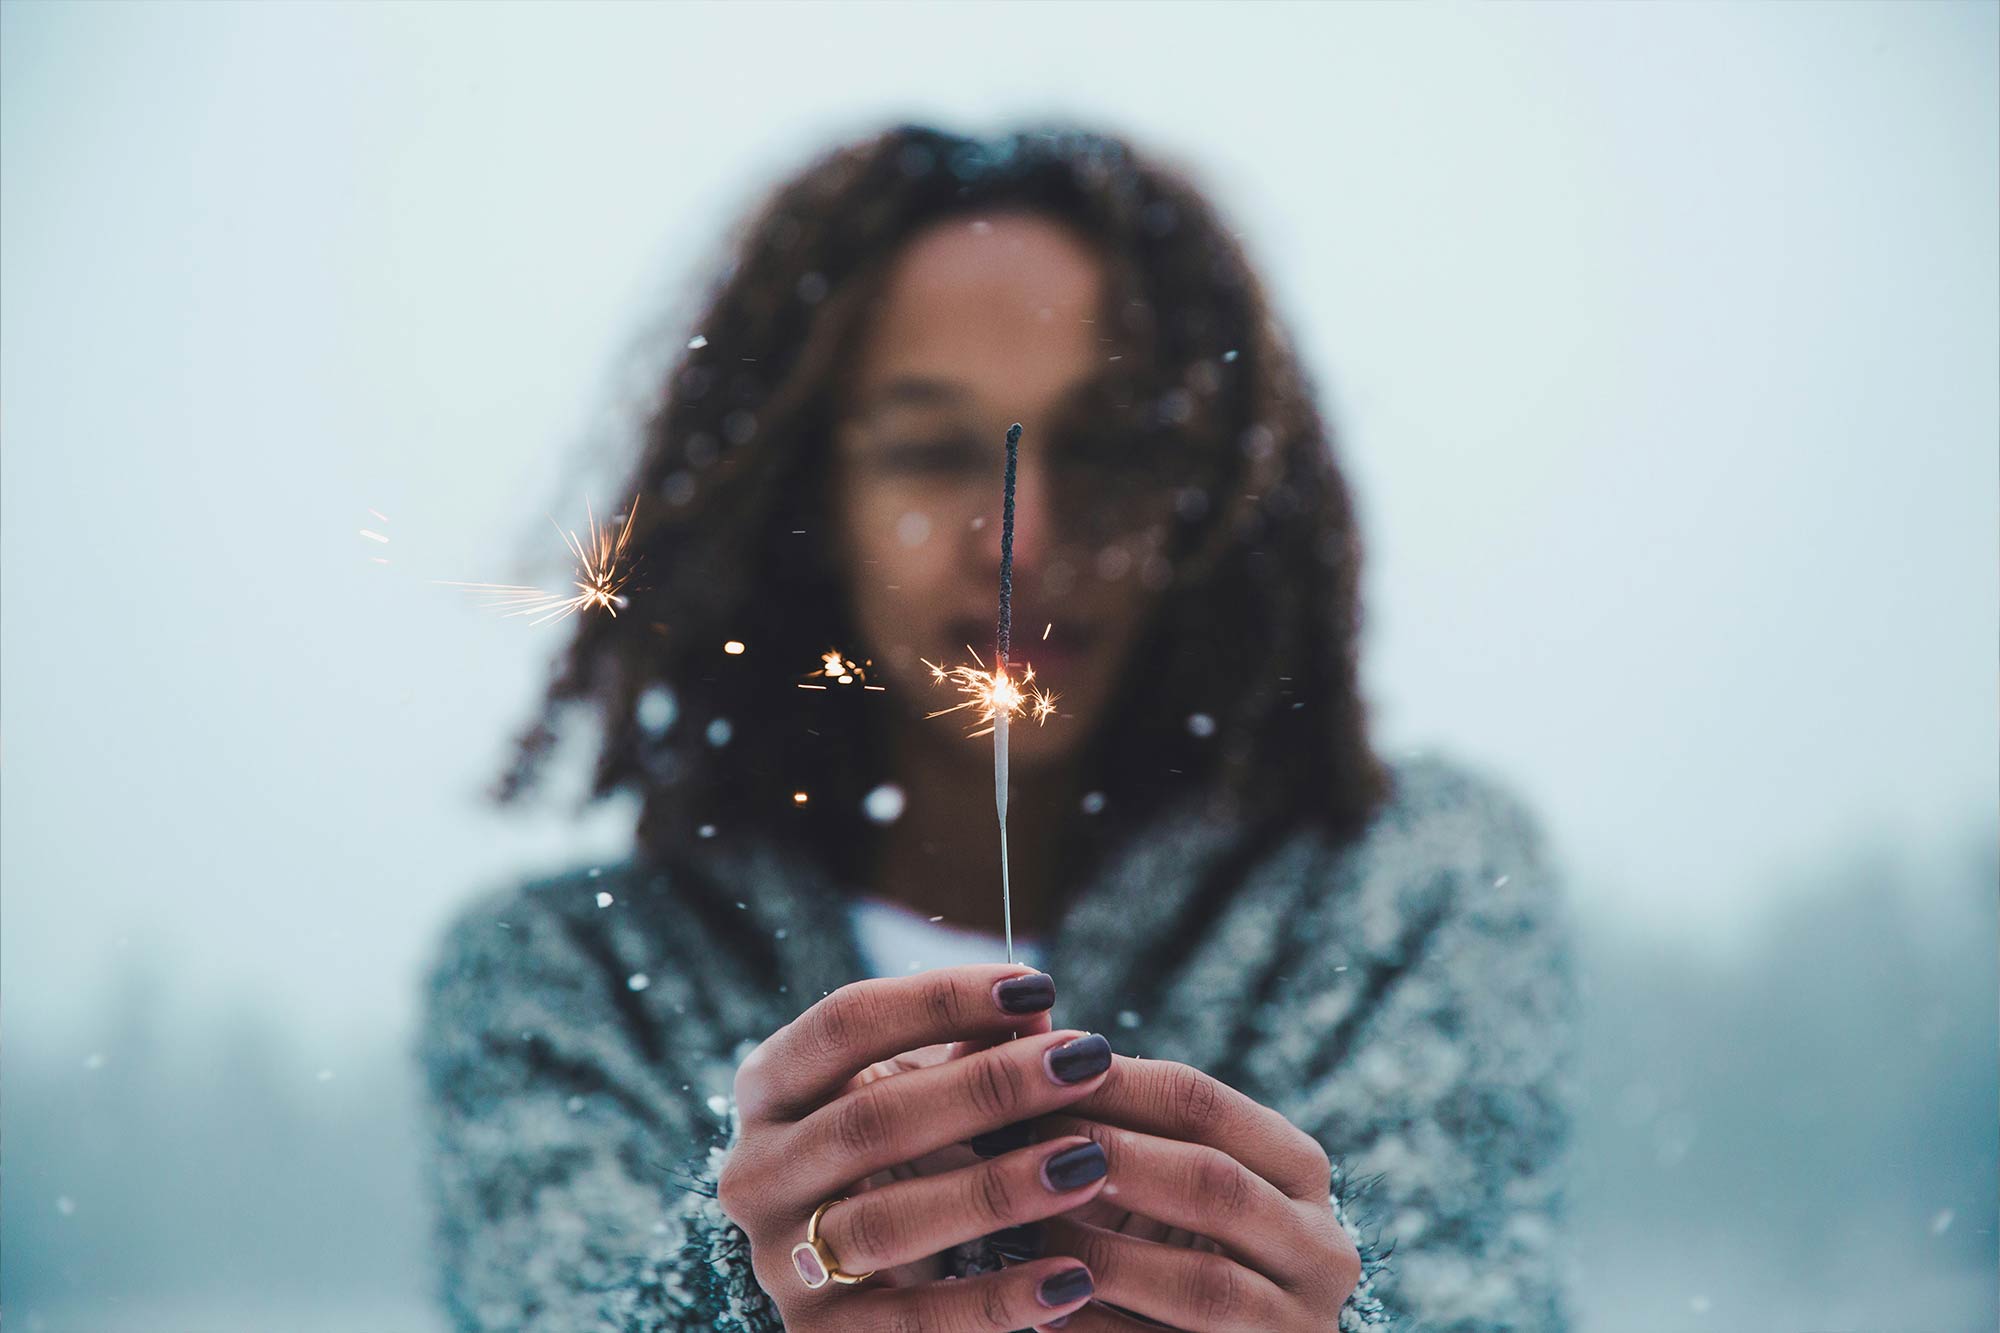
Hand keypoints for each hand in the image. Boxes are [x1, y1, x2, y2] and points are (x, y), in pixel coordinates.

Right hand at [717, 964, 1118, 1329]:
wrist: (858, 1286)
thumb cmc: (904, 1157)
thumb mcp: (917, 1094)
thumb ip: (970, 1051)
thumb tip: (1037, 1007)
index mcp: (770, 1089)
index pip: (844, 1023)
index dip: (939, 998)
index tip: (1037, 983)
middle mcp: (756, 1173)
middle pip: (869, 1121)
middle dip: (988, 1088)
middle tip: (1083, 1063)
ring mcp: (780, 1262)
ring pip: (887, 1223)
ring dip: (996, 1190)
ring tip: (1087, 1162)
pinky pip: (915, 1324)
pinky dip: (997, 1301)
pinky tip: (1072, 1277)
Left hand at [1028, 1056, 1361, 1330]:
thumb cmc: (1170, 1238)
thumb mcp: (1161, 1172)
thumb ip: (1107, 1108)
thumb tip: (1024, 1018)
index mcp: (1296, 1168)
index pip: (1205, 1103)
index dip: (1114, 1084)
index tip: (1034, 1072)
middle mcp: (1318, 1245)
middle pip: (1214, 1183)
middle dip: (1112, 1160)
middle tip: (1022, 1145)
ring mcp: (1298, 1323)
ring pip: (1204, 1285)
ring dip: (1104, 1253)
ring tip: (1024, 1232)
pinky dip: (1100, 1332)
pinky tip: (1042, 1310)